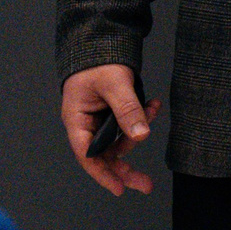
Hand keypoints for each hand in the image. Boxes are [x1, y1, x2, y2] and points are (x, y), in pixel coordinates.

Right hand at [62, 64, 161, 194]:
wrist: (101, 41)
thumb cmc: (99, 61)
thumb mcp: (115, 83)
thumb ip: (127, 109)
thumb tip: (141, 136)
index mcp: (77, 121)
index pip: (88, 155)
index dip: (103, 174)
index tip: (120, 188)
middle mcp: (86, 125)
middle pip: (104, 155)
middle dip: (124, 167)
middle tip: (145, 184)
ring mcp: (98, 120)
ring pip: (119, 140)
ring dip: (138, 131)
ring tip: (153, 109)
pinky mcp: (111, 113)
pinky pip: (127, 124)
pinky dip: (141, 117)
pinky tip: (153, 105)